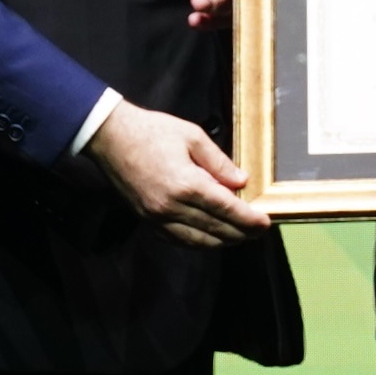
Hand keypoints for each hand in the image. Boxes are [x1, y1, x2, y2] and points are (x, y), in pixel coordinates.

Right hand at [90, 102, 265, 246]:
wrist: (110, 138)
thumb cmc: (152, 131)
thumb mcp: (192, 136)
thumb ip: (219, 162)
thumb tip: (241, 182)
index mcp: (186, 183)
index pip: (226, 209)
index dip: (249, 219)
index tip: (265, 223)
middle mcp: (171, 206)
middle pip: (215, 230)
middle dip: (241, 233)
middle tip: (259, 231)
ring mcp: (157, 217)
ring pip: (198, 241)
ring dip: (222, 241)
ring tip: (240, 236)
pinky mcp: (147, 220)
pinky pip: (178, 240)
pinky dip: (199, 243)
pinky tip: (211, 238)